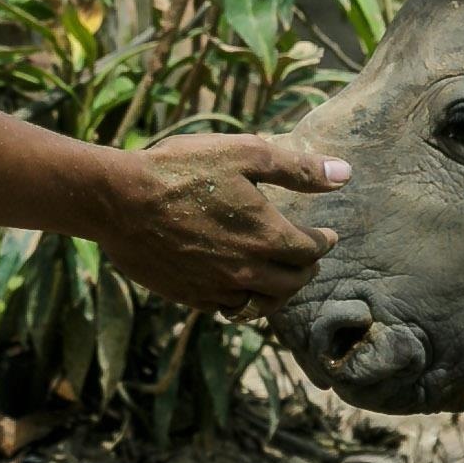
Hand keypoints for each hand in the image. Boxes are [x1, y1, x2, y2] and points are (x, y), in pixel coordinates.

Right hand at [93, 135, 347, 313]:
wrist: (119, 200)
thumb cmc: (181, 170)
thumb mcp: (244, 154)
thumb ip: (297, 168)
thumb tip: (345, 174)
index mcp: (268, 236)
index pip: (312, 250)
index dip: (323, 241)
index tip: (325, 234)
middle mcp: (248, 270)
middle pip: (293, 283)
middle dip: (306, 270)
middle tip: (307, 258)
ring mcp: (218, 288)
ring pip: (263, 304)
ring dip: (278, 292)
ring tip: (279, 278)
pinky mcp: (190, 297)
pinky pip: (228, 308)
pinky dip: (243, 300)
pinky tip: (239, 286)